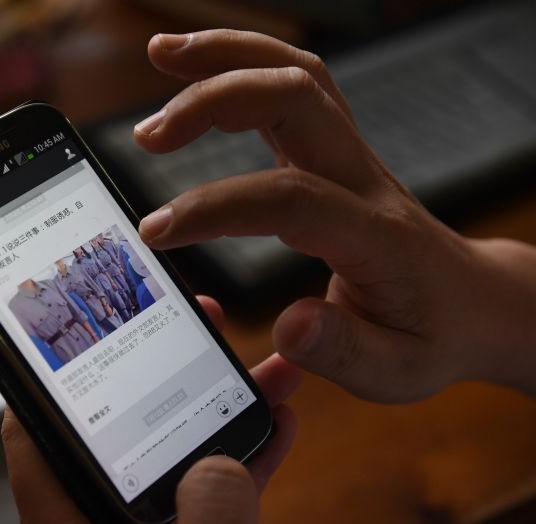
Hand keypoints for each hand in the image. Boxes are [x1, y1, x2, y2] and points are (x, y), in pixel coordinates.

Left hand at [2, 296, 299, 523]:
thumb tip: (218, 468)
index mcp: (73, 521)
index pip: (36, 430)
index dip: (49, 370)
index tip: (78, 318)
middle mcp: (106, 516)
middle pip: (122, 420)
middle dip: (165, 363)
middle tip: (200, 318)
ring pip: (182, 448)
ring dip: (224, 404)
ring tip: (263, 363)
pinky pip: (218, 487)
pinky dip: (248, 455)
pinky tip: (280, 421)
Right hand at [135, 30, 535, 400]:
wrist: (473, 302)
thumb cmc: (433, 336)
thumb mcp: (398, 370)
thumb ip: (343, 351)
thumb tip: (289, 325)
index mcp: (375, 236)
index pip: (289, 199)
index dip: (216, 208)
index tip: (158, 231)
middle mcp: (363, 179)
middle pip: (296, 100)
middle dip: (213, 100)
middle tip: (148, 134)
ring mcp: (351, 157)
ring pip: (295, 75)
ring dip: (227, 57)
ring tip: (162, 55)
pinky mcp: (335, 153)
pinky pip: (293, 87)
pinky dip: (243, 66)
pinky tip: (201, 72)